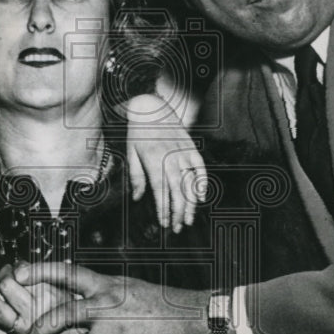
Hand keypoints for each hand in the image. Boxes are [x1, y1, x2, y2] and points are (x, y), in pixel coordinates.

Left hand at [14, 262, 209, 333]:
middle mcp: (106, 307)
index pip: (66, 272)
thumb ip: (99, 287)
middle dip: (39, 330)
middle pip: (62, 315)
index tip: (18, 274)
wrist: (188, 320)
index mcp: (104, 286)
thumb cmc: (156, 301)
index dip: (40, 271)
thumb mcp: (125, 286)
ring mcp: (115, 332)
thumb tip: (74, 280)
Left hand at [125, 94, 206, 232]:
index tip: (164, 223)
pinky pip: (200, 167)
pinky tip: (202, 196)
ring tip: (189, 219)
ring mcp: (183, 152)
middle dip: (178, 212)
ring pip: (190, 182)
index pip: (161, 191)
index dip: (163, 209)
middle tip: (178, 227)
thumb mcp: (131, 153)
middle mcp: (170, 158)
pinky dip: (203, 181)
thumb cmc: (137, 131)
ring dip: (191, 203)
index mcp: (153, 161)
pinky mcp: (191, 147)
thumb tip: (138, 198)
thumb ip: (136, 177)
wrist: (151, 106)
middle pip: (177, 191)